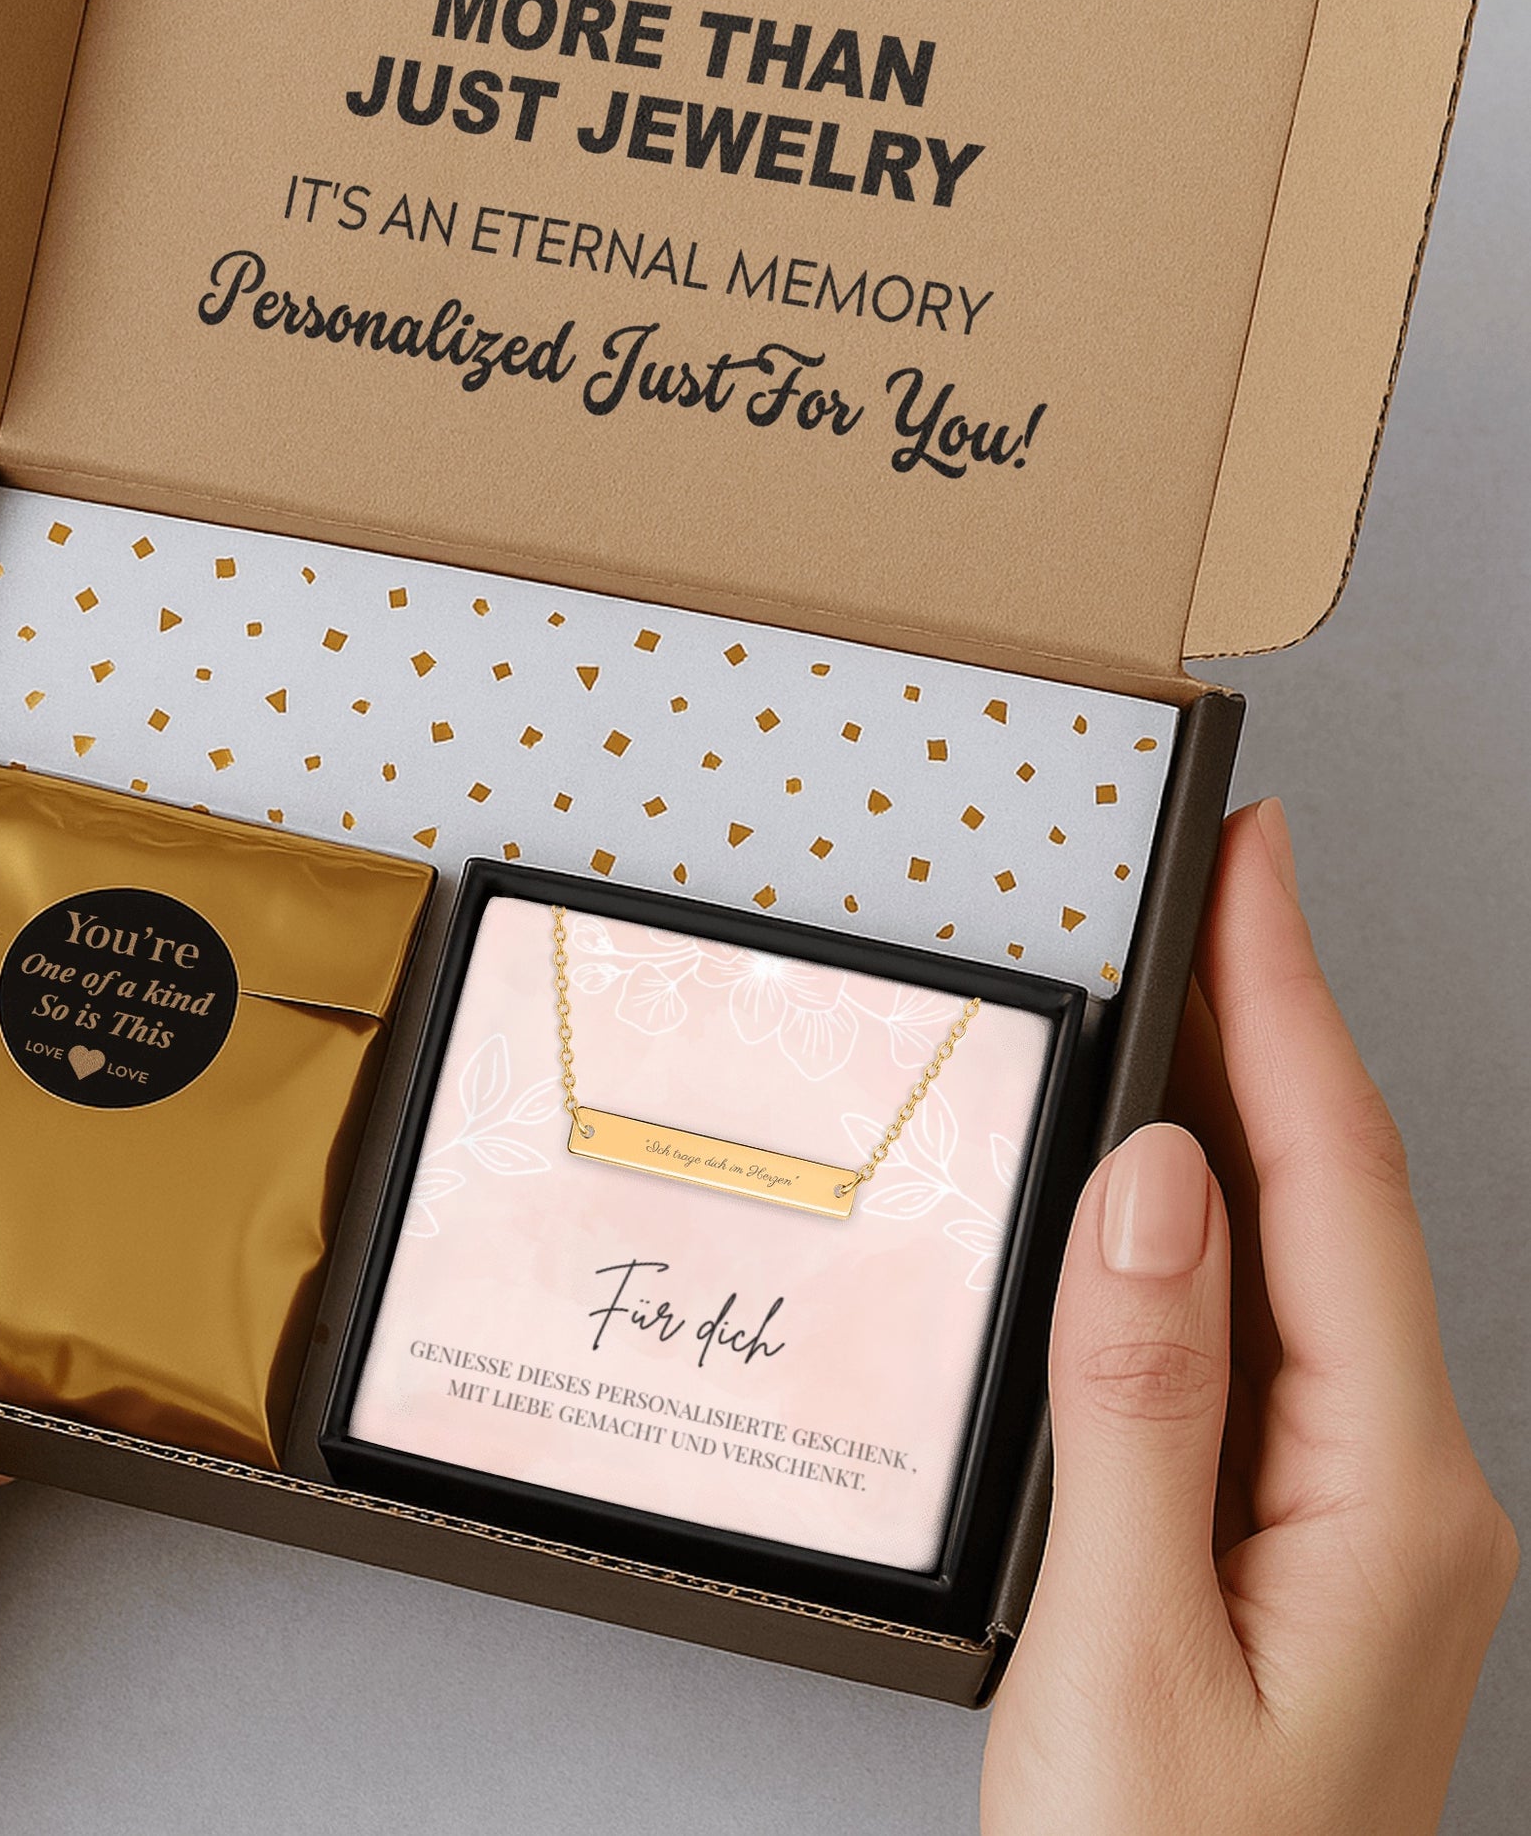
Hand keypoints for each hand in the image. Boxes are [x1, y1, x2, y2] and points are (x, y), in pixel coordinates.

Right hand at [981, 801, 1516, 1832]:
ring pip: (1305, 1262)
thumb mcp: (1118, 1646)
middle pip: (1340, 1204)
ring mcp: (1355, 1511)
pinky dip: (1213, 1227)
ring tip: (1185, 992)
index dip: (1289, 1009)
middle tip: (1217, 886)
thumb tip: (1156, 1188)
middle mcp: (1397, 1486)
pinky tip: (1163, 1190)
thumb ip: (1138, 1403)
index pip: (1335, 1192)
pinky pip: (1261, 1333)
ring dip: (1248, 1115)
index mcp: (1383, 1497)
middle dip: (1280, 1024)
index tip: (1254, 869)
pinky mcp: (1293, 1531)